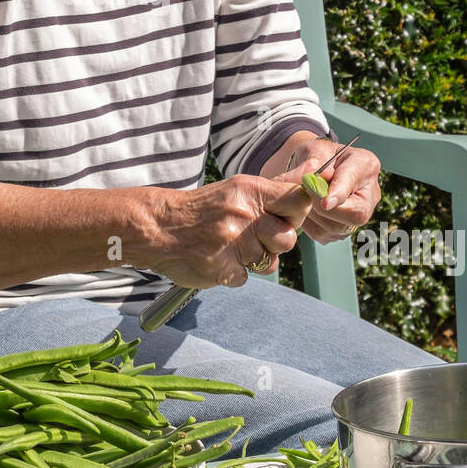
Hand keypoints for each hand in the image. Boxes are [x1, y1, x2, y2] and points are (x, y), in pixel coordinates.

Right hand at [143, 176, 312, 289]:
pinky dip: (234, 272)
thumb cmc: (202, 209)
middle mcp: (244, 215)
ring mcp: (233, 244)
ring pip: (268, 262)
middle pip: (288, 238)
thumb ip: (269, 196)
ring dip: (252, 259)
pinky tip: (217, 258)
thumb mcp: (235, 190)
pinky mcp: (222, 269)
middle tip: (254, 236)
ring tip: (230, 246)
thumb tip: (308, 194)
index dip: (298, 213)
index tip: (286, 217)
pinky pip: (246, 277)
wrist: (158, 227)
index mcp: (249, 191)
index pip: (299, 201)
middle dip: (275, 241)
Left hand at [274, 138, 380, 244]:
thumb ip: (310, 164)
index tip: (325, 202)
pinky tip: (304, 206)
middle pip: (355, 214)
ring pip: (335, 227)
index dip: (339, 194)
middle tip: (303, 192)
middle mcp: (369, 194)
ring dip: (311, 213)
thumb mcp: (311, 150)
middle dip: (323, 207)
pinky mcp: (342, 231)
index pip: (354, 182)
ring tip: (301, 196)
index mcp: (365, 165)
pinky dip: (308, 222)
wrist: (312, 168)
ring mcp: (358, 215)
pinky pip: (323, 234)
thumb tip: (309, 181)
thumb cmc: (316, 155)